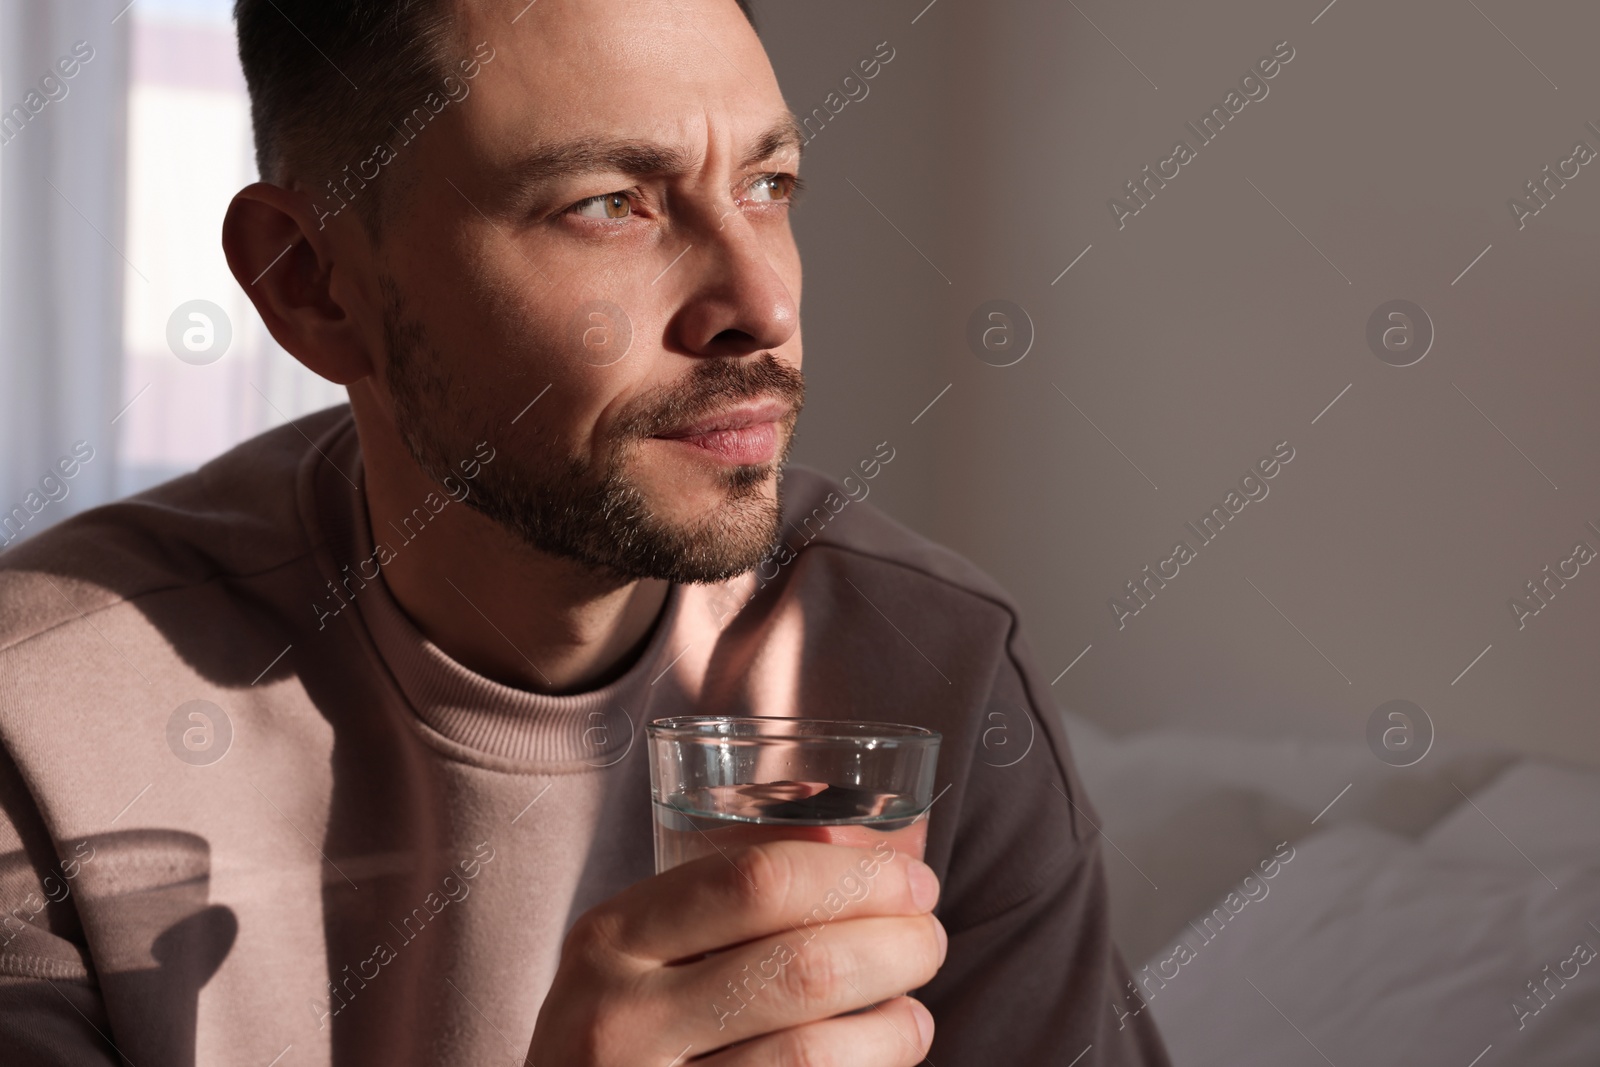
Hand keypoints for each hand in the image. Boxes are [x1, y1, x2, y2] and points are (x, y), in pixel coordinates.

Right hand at [526, 839, 945, 1064]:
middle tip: (930, 941)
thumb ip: (720, 899)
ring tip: (914, 1016)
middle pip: (798, 968)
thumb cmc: (615, 1032)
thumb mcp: (634, 954)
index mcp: (611, 937)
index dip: (855, 877)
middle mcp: (618, 1019)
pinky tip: (879, 1063)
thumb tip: (853, 840)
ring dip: (891, 1030)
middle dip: (893, 947)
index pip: (754, 882)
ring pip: (810, 1056)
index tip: (915, 881)